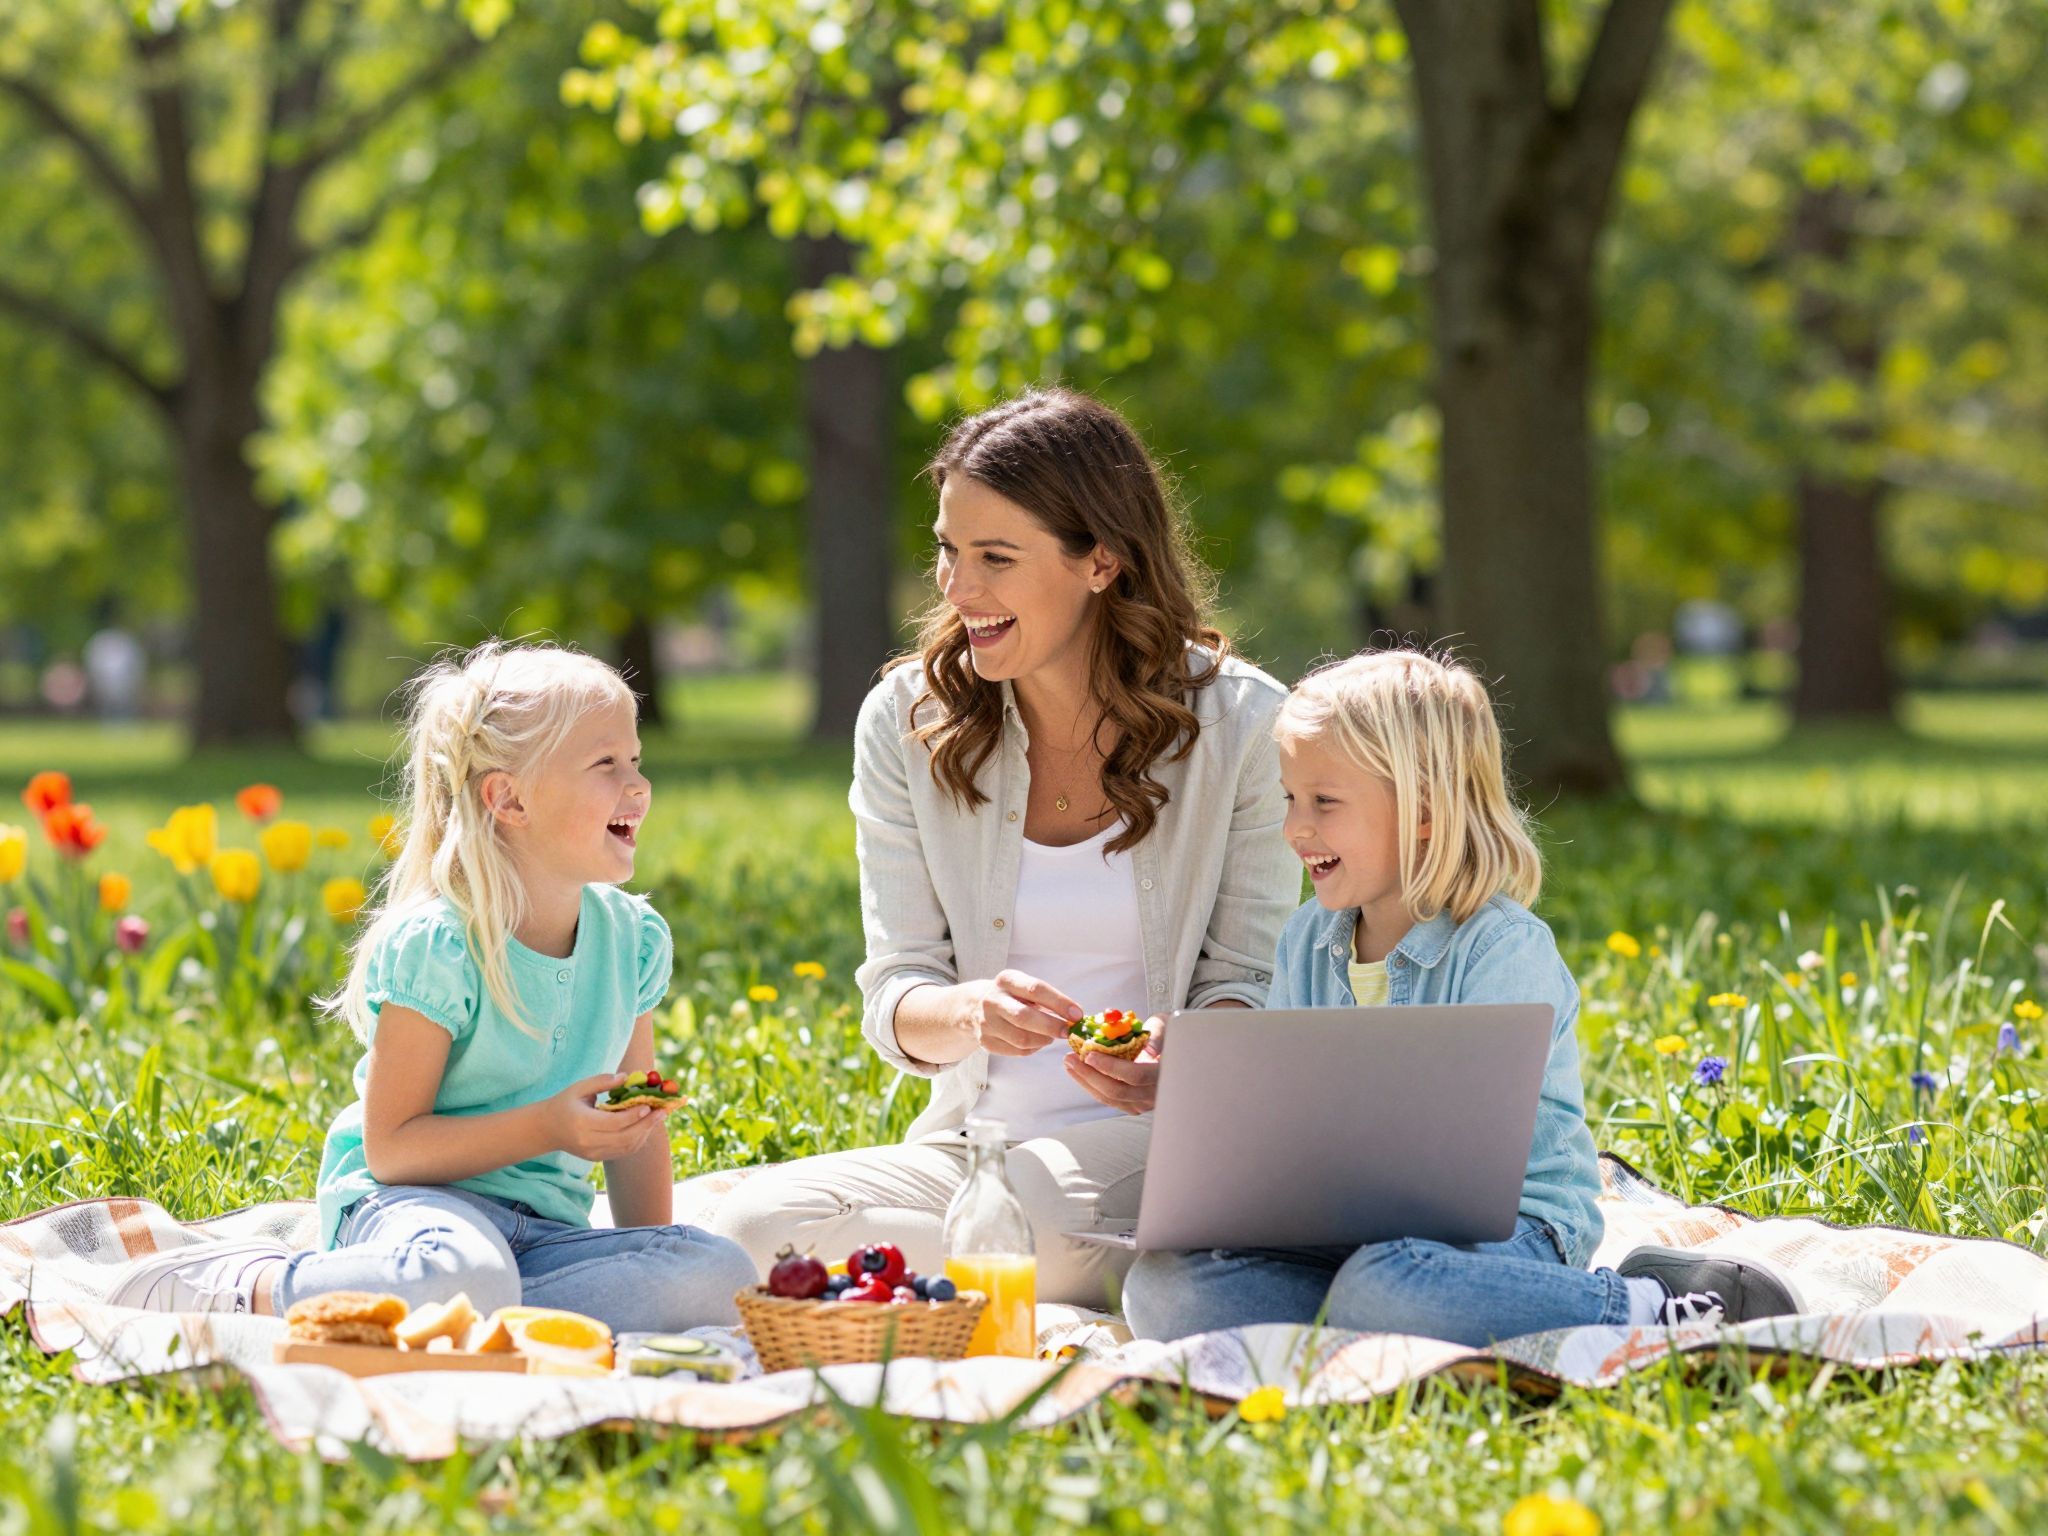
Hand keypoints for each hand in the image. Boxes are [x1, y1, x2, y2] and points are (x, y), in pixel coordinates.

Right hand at [545, 1073, 675, 1161]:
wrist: (547, 1129)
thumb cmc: (564, 1104)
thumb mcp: (579, 1088)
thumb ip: (602, 1082)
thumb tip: (626, 1077)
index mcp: (582, 1123)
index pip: (614, 1122)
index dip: (634, 1115)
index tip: (649, 1104)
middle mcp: (588, 1142)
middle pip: (625, 1137)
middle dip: (647, 1125)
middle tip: (663, 1111)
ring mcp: (593, 1153)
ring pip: (627, 1147)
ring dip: (645, 1133)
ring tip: (658, 1117)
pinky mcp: (597, 1158)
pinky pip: (623, 1152)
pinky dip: (637, 1140)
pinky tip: (645, 1127)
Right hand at [967, 969, 1082, 1056]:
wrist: (974, 1007)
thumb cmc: (1012, 996)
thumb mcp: (1024, 987)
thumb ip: (1048, 999)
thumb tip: (1076, 1017)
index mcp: (1006, 980)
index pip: (1036, 989)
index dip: (1059, 1003)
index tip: (1078, 1015)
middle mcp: (992, 1000)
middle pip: (1025, 1017)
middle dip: (1052, 1026)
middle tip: (1068, 1032)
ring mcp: (986, 1022)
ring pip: (1021, 1039)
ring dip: (1043, 1040)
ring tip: (1052, 1036)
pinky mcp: (985, 1041)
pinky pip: (1016, 1051)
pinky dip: (1033, 1048)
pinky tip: (1038, 1042)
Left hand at [1063, 1014, 1165, 1113]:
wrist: (1176, 1050)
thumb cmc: (1169, 1034)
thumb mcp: (1166, 1026)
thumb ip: (1157, 1036)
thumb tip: (1148, 1050)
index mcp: (1163, 1073)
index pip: (1135, 1075)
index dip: (1111, 1067)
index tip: (1090, 1055)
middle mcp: (1153, 1093)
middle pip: (1117, 1091)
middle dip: (1089, 1075)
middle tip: (1070, 1058)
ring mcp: (1143, 1102)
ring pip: (1110, 1098)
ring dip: (1086, 1082)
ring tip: (1070, 1064)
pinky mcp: (1134, 1105)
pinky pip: (1110, 1100)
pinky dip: (1092, 1087)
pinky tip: (1080, 1073)